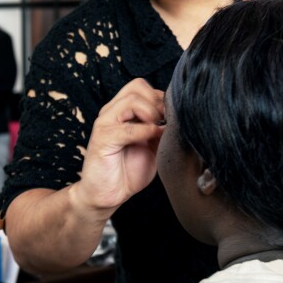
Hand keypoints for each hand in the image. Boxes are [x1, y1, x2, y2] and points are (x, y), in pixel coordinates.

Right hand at [72, 78, 164, 213]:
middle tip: (167, 122)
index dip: (161, 97)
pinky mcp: (102, 140)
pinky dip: (145, 131)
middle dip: (158, 102)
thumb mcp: (154, 146)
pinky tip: (154, 138)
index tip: (172, 116)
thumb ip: (163, 130)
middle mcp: (112, 112)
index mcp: (123, 110)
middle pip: (137, 87)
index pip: (143, 87)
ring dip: (152, 114)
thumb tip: (180, 117)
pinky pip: (126, 128)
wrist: (107, 195)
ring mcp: (105, 123)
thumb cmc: (129, 171)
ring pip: (132, 100)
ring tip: (158, 130)